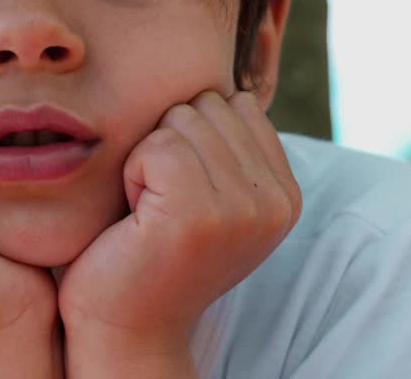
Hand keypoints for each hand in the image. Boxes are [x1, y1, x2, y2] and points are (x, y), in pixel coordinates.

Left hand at [58, 91, 301, 372]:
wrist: (125, 325)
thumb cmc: (150, 250)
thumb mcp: (210, 195)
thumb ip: (230, 146)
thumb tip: (233, 85)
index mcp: (285, 193)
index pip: (235, 103)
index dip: (191, 137)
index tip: (181, 194)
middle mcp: (275, 201)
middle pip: (207, 104)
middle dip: (169, 143)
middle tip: (161, 205)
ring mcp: (242, 208)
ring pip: (181, 119)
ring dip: (147, 158)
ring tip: (150, 211)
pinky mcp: (199, 214)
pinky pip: (156, 145)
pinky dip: (131, 173)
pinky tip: (137, 217)